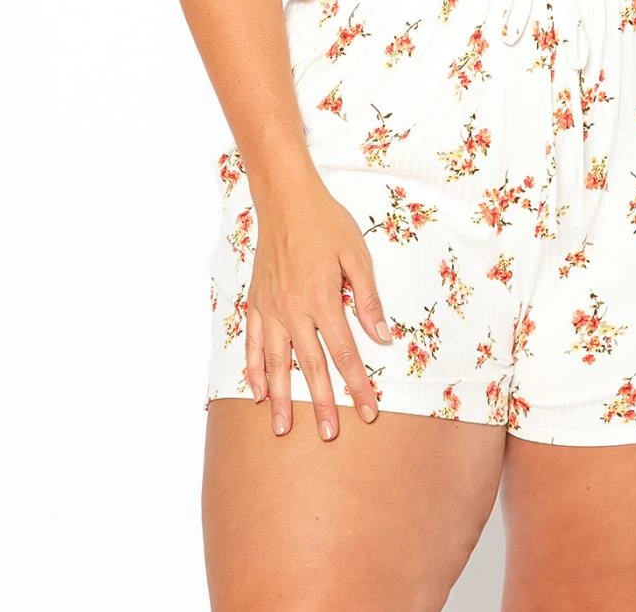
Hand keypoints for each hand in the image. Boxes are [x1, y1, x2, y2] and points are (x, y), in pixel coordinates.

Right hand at [243, 171, 391, 440]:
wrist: (286, 199)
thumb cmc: (327, 223)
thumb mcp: (357, 255)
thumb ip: (368, 299)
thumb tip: (383, 337)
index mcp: (323, 299)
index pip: (345, 353)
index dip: (358, 385)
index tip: (368, 412)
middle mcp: (294, 310)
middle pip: (310, 366)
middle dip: (321, 403)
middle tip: (328, 435)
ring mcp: (271, 308)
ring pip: (275, 362)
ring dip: (280, 398)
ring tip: (282, 429)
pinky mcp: (256, 302)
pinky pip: (252, 342)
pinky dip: (253, 369)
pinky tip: (257, 391)